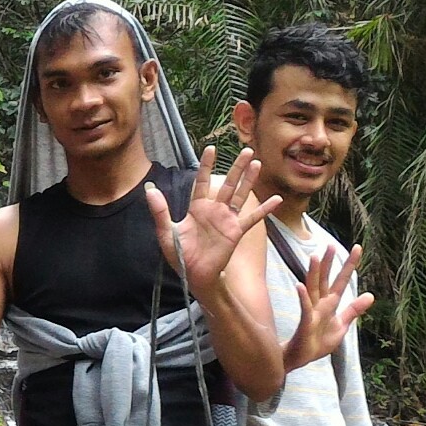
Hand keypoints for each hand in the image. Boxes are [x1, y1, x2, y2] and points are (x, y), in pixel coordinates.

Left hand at [146, 146, 279, 294]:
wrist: (194, 275)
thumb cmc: (180, 255)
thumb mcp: (166, 233)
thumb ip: (160, 212)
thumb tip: (150, 190)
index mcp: (197, 208)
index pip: (203, 181)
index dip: (207, 166)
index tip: (211, 149)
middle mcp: (214, 210)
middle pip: (228, 183)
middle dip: (236, 167)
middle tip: (246, 150)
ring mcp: (227, 220)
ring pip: (240, 195)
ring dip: (249, 180)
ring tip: (256, 163)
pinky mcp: (236, 231)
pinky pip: (252, 218)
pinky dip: (264, 209)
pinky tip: (276, 199)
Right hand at [286, 242, 372, 371]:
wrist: (302, 359)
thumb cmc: (318, 342)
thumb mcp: (341, 325)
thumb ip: (353, 310)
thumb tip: (371, 295)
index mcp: (330, 304)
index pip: (341, 281)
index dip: (349, 265)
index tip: (357, 248)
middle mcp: (320, 304)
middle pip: (325, 279)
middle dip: (329, 263)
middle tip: (331, 245)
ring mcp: (312, 312)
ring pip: (313, 289)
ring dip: (314, 273)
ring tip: (315, 256)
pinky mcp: (305, 323)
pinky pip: (305, 308)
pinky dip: (302, 297)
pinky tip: (299, 286)